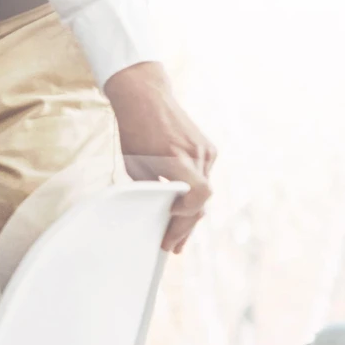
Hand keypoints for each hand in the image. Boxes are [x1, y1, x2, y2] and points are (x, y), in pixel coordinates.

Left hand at [104, 61, 216, 252]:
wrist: (146, 98)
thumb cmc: (135, 131)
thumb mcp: (135, 164)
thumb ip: (152, 187)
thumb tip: (158, 211)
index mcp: (178, 158)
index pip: (198, 196)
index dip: (187, 215)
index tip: (169, 223)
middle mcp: (198, 154)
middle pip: (201, 201)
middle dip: (186, 226)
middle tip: (172, 246)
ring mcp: (206, 150)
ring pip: (204, 191)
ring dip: (190, 212)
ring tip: (177, 235)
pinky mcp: (208, 147)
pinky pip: (203, 176)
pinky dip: (193, 193)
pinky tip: (182, 207)